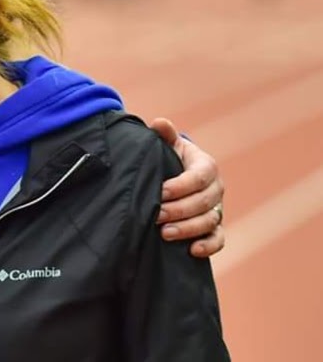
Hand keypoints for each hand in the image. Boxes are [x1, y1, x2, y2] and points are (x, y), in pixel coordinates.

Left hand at [148, 117, 224, 257]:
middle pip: (204, 202)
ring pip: (209, 221)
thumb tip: (160, 123)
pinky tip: (192, 251)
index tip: (160, 192)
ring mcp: (217, 208)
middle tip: (156, 215)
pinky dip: (209, 246)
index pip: (199, 177)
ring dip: (188, 229)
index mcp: (206, 166)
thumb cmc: (169, 158)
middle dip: (180, 210)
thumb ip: (164, 135)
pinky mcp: (214, 227)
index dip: (181, 186)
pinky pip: (218, 239)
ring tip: (164, 233)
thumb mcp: (167, 145)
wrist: (175, 176)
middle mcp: (216, 189)